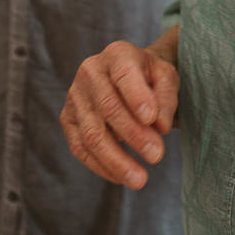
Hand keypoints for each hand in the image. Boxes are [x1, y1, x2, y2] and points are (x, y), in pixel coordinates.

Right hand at [61, 38, 179, 189]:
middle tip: (157, 156)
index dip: (137, 97)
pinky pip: (81, 148)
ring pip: (92, 134)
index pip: (125, 74)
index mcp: (117, 54)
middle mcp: (90, 72)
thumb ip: (166, 98)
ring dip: (116, 160)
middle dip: (134, 135)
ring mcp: (75, 96)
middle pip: (109, 108)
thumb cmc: (149, 78)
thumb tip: (159, 127)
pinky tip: (122, 177)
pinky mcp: (67, 120)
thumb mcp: (166, 78)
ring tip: (140, 179)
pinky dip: (102, 166)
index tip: (153, 120)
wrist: (126, 78)